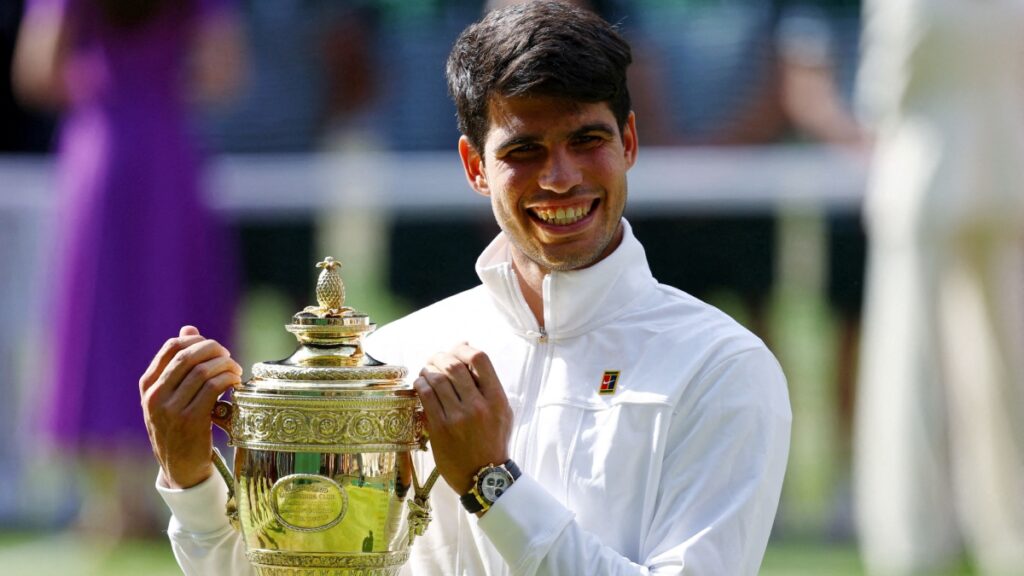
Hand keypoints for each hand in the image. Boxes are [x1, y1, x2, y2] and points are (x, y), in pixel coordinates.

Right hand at [139, 325, 241, 488]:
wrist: (180, 469)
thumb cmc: (178, 428)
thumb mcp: (170, 397)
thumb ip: (178, 364)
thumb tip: (188, 329)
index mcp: (148, 386)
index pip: (172, 347)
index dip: (197, 340)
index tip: (213, 348)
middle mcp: (155, 396)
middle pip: (189, 355)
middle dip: (214, 350)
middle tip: (228, 356)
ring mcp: (171, 409)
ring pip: (203, 370)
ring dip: (225, 364)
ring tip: (235, 369)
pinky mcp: (191, 420)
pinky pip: (213, 387)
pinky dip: (228, 378)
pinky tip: (235, 381)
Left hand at [414, 343, 512, 494]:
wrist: (484, 477)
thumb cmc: (493, 442)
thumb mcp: (502, 412)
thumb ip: (488, 385)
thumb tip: (468, 352)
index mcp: (497, 399)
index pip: (480, 359)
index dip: (464, 348)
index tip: (456, 350)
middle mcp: (478, 405)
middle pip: (454, 366)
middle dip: (440, 357)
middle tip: (435, 359)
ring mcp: (458, 417)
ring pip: (437, 379)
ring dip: (428, 370)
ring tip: (426, 371)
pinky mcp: (441, 428)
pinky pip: (426, 396)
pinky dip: (421, 384)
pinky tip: (421, 385)